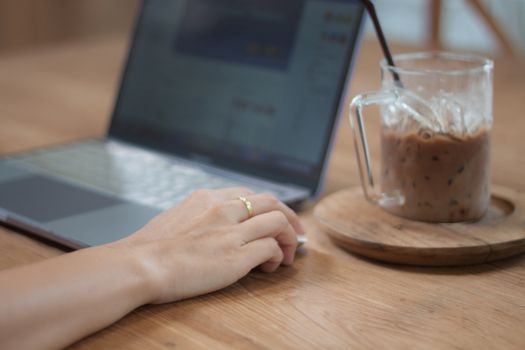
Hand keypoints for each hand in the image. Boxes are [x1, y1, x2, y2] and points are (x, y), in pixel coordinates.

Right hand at [112, 188, 304, 303]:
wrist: (139, 264)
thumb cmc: (148, 248)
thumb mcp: (175, 218)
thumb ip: (198, 217)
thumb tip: (209, 227)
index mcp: (207, 198)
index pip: (249, 194)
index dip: (266, 208)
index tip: (271, 219)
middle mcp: (223, 208)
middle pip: (271, 202)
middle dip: (288, 216)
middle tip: (294, 232)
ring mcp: (232, 230)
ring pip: (278, 221)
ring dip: (288, 237)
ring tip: (286, 254)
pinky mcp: (238, 254)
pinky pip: (271, 247)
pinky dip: (277, 256)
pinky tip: (270, 267)